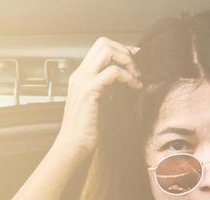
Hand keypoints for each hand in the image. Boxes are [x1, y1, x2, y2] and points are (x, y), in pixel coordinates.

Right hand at [51, 36, 141, 160]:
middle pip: (103, 43)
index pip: (100, 48)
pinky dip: (127, 76)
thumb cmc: (86, 130)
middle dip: (124, 52)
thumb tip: (125, 79)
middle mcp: (80, 74)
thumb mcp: (99, 103)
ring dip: (126, 61)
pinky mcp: (89, 91)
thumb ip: (108, 88)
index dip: (120, 50)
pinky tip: (134, 87)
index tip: (135, 61)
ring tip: (135, 78)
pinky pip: (112, 72)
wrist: (73, 145)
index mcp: (81, 76)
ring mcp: (83, 81)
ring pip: (106, 51)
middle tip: (136, 70)